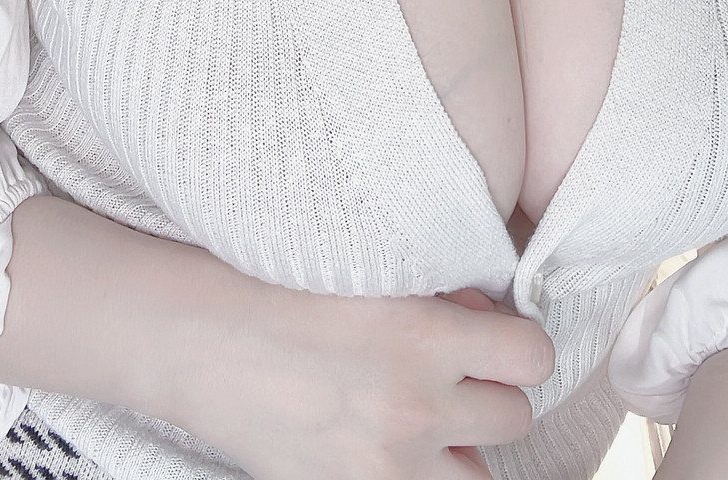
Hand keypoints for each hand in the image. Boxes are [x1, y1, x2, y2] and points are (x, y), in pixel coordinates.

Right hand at [167, 275, 554, 479]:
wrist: (194, 338)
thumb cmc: (275, 284)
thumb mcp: (369, 268)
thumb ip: (440, 296)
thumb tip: (486, 316)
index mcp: (421, 335)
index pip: (534, 357)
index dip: (517, 345)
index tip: (494, 339)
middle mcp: (413, 406)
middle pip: (516, 418)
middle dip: (489, 394)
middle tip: (450, 377)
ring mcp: (383, 466)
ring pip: (477, 477)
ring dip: (459, 449)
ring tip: (419, 420)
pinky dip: (413, 476)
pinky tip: (384, 449)